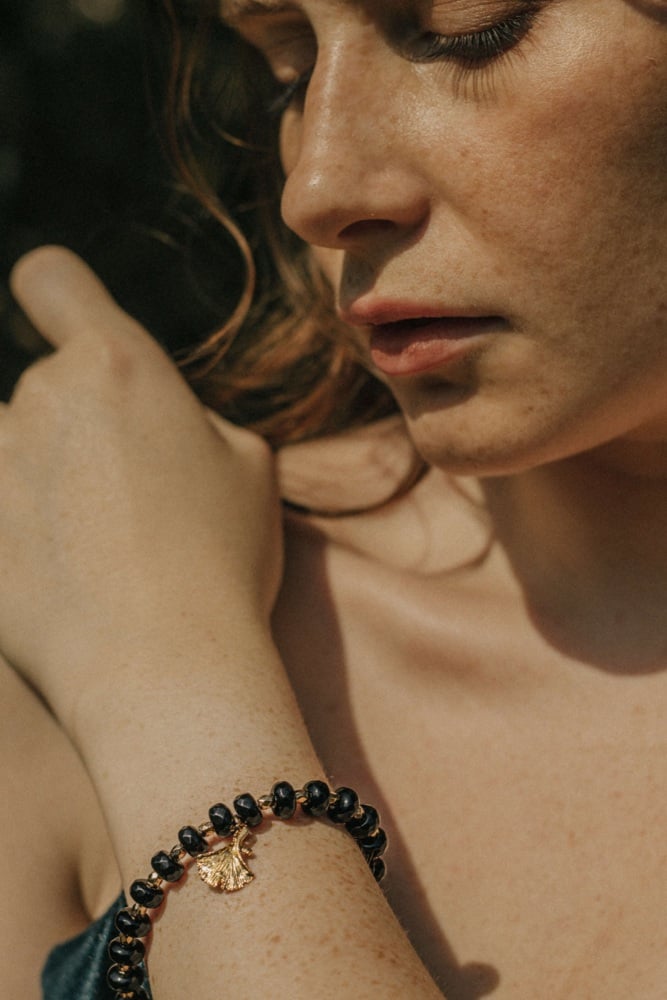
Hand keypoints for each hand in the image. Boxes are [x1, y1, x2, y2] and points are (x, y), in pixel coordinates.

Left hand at [1, 247, 282, 716]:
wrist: (166, 669)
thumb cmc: (223, 563)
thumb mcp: (249, 467)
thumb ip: (192, 418)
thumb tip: (164, 417)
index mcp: (118, 365)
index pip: (49, 278)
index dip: (54, 299)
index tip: (61, 330)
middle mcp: (41, 398)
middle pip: (38, 386)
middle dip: (71, 429)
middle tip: (120, 501)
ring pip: (7, 448)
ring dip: (32, 478)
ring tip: (82, 545)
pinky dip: (13, 528)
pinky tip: (51, 574)